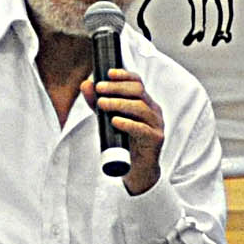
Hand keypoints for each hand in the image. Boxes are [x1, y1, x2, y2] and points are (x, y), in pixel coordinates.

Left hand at [90, 70, 166, 193]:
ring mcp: (156, 125)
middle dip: (117, 87)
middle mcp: (153, 111)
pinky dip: (127, 123)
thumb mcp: (108, 119)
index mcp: (144, 103)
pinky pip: (142, 129)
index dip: (124, 75)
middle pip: (138, 91)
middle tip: (99, 89)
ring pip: (140, 108)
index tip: (108, 73)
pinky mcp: (156, 139)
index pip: (137, 82)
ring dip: (119, 103)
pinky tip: (115, 121)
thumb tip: (86, 84)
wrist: (136, 170)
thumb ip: (98, 102)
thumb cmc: (124, 142)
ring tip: (102, 104)